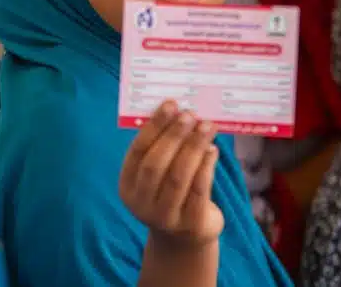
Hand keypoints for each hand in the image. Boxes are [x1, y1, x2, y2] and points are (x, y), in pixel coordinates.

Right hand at [120, 101, 223, 249]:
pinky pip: (198, 191)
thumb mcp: (160, 173)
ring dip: (194, 147)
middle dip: (174, 136)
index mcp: (127, 185)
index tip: (171, 104)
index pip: (138, 151)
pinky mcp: (189, 224)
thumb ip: (164, 147)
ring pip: (178, 177)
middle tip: (190, 114)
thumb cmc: (171, 191)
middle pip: (156, 164)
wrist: (184, 237)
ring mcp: (164, 217)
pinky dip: (206, 166)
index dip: (154, 126)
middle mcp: (141, 203)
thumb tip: (180, 112)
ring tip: (207, 126)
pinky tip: (213, 150)